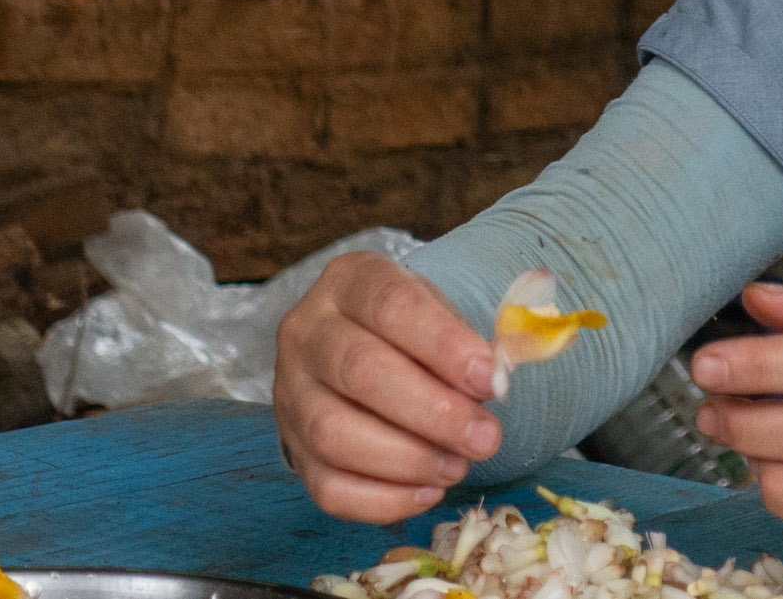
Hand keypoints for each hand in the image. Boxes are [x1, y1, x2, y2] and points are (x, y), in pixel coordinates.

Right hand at [273, 252, 504, 521]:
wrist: (360, 349)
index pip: (390, 305)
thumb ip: (465, 344)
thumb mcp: (438, 313)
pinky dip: (384, 500)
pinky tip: (429, 491)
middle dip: (433, 412)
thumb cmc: (409, 331)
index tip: (490, 380)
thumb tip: (493, 383)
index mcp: (347, 282)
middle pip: (359, 371)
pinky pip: (329, 488)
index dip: (443, 344)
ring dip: (408, 459)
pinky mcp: (292, 450)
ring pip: (334, 434)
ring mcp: (289, 394)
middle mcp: (306, 333)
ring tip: (458, 465)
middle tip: (486, 438)